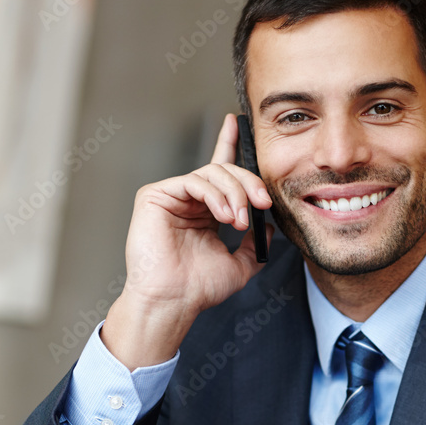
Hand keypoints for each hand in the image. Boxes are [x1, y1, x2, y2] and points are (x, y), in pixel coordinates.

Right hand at [101, 112, 273, 367]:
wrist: (174, 302)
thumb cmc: (199, 288)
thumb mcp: (240, 264)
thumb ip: (256, 244)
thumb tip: (270, 226)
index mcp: (205, 211)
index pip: (219, 171)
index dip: (228, 144)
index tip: (236, 122)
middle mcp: (188, 200)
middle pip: (223, 171)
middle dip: (248, 183)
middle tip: (262, 204)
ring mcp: (171, 196)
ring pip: (211, 174)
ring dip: (234, 194)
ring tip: (239, 220)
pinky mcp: (155, 196)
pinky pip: (193, 181)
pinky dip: (214, 195)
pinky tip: (223, 215)